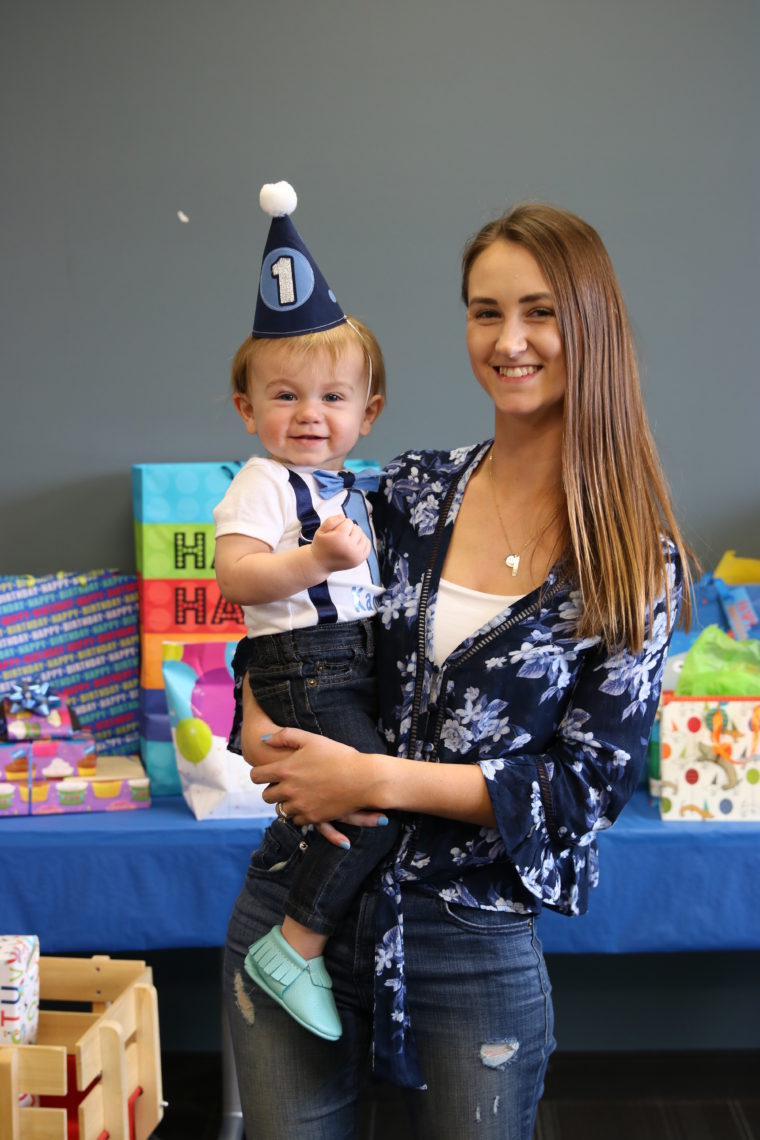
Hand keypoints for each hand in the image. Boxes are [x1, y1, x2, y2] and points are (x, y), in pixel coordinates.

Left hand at [249, 725, 385, 828]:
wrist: (363, 779)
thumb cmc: (338, 755)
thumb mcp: (311, 739)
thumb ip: (285, 736)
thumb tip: (263, 739)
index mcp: (285, 770)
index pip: (256, 776)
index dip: (259, 774)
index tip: (266, 773)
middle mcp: (288, 790)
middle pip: (266, 796)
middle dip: (272, 790)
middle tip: (284, 784)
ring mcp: (300, 806)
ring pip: (280, 810)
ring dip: (286, 803)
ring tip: (298, 794)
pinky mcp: (312, 818)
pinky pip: (296, 820)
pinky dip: (299, 813)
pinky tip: (309, 803)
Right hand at [310, 515, 370, 574]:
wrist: (321, 563)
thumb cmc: (321, 546)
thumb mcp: (320, 530)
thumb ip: (331, 521)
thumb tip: (343, 516)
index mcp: (339, 539)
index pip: (348, 522)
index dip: (342, 523)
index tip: (336, 530)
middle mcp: (349, 547)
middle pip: (357, 529)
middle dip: (350, 529)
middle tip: (341, 535)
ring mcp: (356, 555)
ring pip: (363, 536)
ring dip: (357, 535)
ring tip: (347, 539)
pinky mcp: (359, 560)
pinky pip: (367, 545)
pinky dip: (363, 542)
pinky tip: (354, 543)